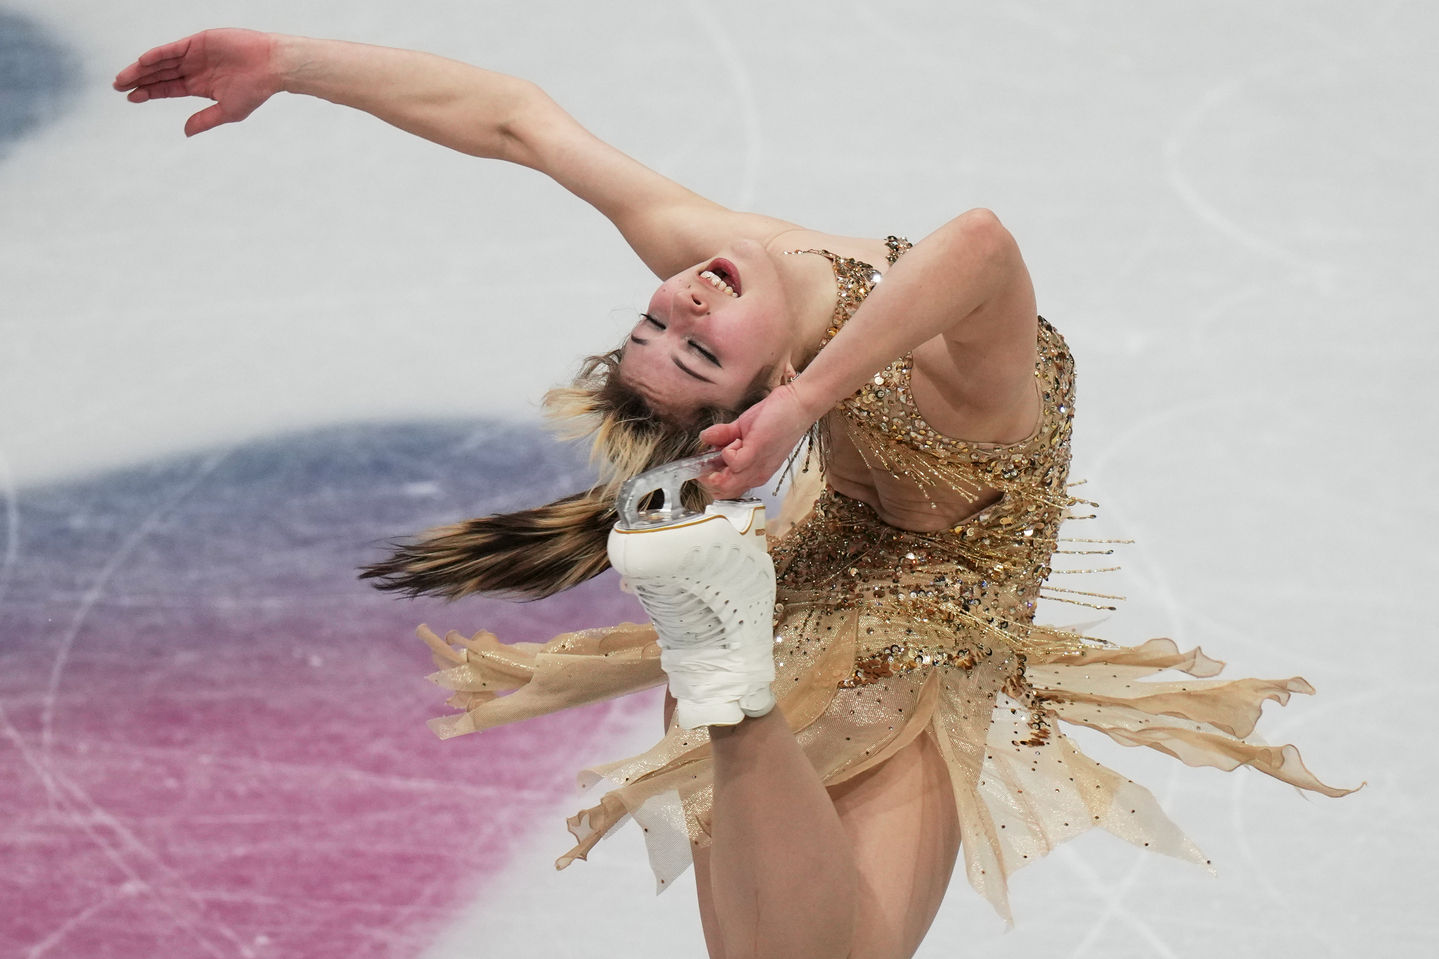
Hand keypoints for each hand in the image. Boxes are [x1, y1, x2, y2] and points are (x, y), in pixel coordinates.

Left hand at [113, 29, 282, 136]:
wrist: (272, 66)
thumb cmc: (256, 90)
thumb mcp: (228, 112)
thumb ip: (205, 120)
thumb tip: (185, 132)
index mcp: (200, 86)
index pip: (168, 88)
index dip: (149, 92)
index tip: (131, 97)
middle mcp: (194, 70)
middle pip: (159, 75)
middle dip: (139, 80)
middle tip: (117, 86)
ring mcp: (195, 55)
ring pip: (161, 62)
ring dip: (142, 69)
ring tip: (123, 77)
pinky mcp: (198, 43)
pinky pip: (172, 49)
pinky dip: (157, 55)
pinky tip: (142, 62)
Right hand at [699, 384, 820, 498]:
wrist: (796, 405)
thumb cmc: (774, 418)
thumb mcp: (743, 430)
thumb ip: (723, 436)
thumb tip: (704, 438)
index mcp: (753, 472)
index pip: (726, 490)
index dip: (710, 481)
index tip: (704, 465)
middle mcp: (755, 475)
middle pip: (723, 492)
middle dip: (707, 477)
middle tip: (708, 459)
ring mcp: (756, 466)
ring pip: (726, 483)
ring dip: (718, 463)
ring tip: (728, 444)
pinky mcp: (756, 452)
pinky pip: (733, 462)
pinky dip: (727, 451)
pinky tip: (736, 440)